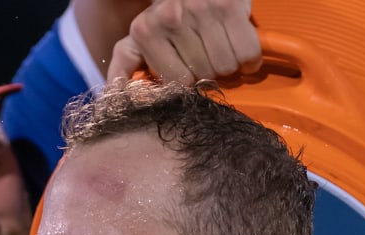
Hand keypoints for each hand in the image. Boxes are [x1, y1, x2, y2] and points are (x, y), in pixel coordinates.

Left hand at [107, 0, 261, 84]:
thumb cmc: (168, 16)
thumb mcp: (140, 36)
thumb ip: (125, 63)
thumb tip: (113, 96)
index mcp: (144, 31)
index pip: (176, 82)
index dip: (190, 82)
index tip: (191, 70)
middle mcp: (169, 18)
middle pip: (203, 75)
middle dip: (210, 72)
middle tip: (209, 57)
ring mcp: (201, 9)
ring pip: (226, 66)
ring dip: (231, 66)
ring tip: (223, 51)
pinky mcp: (229, 5)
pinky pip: (248, 52)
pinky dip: (250, 59)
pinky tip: (241, 51)